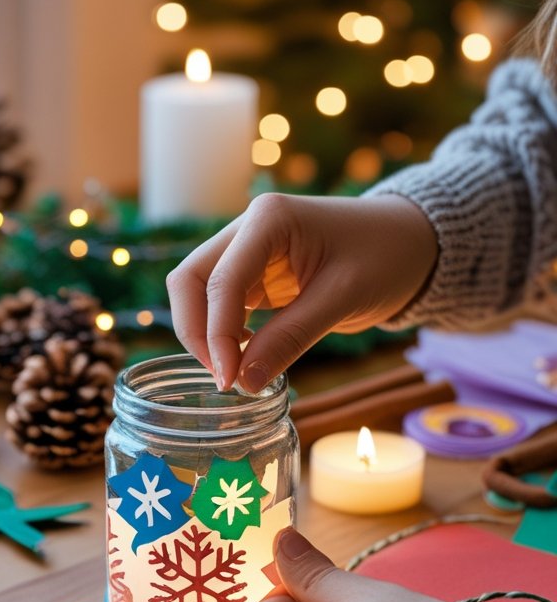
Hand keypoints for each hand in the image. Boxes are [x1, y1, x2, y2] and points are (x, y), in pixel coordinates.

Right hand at [167, 191, 437, 390]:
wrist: (410, 243)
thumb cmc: (385, 257)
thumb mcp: (343, 298)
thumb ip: (291, 337)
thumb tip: (245, 382)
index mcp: (268, 219)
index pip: (221, 281)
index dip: (217, 334)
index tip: (228, 379)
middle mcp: (247, 228)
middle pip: (190, 280)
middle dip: (197, 332)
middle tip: (224, 377)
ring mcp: (246, 249)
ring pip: (198, 292)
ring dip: (206, 334)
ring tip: (236, 372)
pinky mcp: (253, 273)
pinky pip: (221, 304)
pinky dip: (223, 333)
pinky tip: (247, 357)